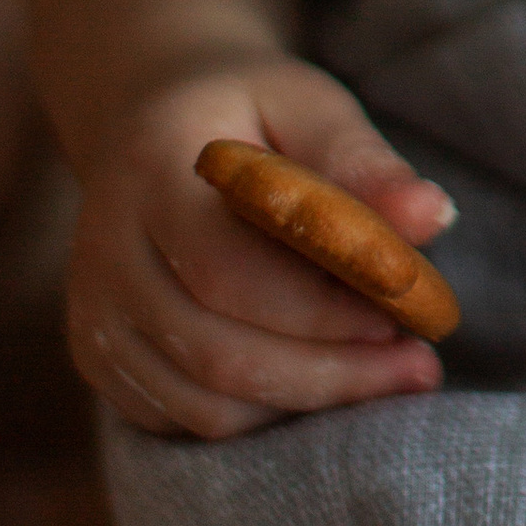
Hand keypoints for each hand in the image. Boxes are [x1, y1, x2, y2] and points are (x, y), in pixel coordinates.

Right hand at [65, 56, 458, 440]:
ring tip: (389, 376)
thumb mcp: (310, 105)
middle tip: (419, 367)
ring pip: (201, 404)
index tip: (405, 311)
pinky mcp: (101, 358)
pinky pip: (184, 421)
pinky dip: (264, 418)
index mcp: (147, 171)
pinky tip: (325, 383)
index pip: (226, 270)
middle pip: (213, 351)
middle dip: (329, 373)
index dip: (321, 307)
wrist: (156, 120)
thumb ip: (364, 162)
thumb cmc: (250, 111)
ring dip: (305, 406)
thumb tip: (432, 218)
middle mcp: (102, 252)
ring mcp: (93, 314)